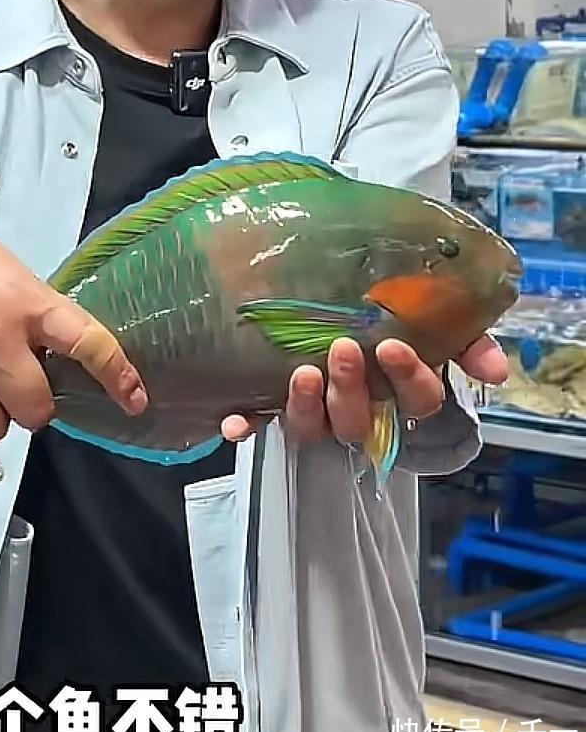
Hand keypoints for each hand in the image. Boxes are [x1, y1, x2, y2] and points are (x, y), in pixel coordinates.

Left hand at [220, 332, 507, 444]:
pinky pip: (258, 424)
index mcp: (398, 391)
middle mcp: (356, 409)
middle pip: (359, 420)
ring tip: (301, 373)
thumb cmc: (388, 317)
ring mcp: (314, 413)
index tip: (395, 347)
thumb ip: (466, 340)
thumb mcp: (431, 323)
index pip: (417, 400)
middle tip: (342, 349)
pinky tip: (234, 420)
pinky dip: (246, 424)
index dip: (410, 379)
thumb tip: (496, 370)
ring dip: (306, 408)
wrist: (332, 302)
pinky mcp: (272, 407)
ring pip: (313, 429)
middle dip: (351, 389)